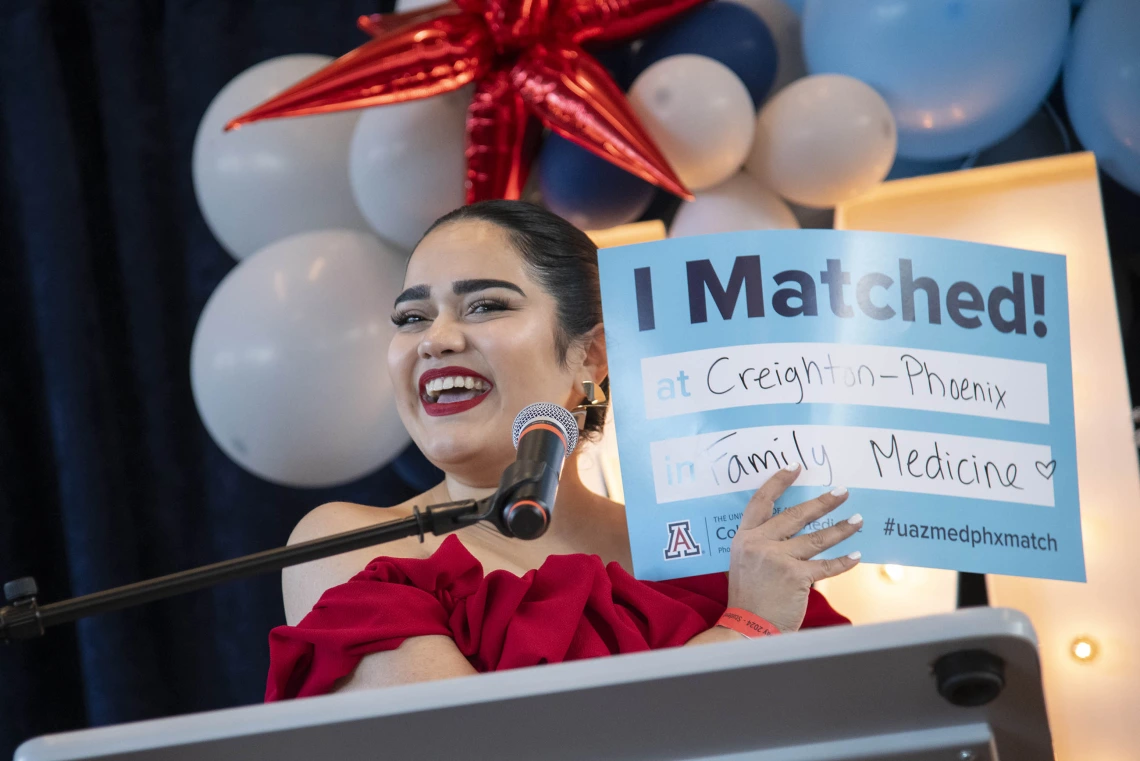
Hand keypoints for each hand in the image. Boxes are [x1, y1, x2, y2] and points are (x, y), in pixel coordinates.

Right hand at [726, 463, 861, 633]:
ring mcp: (778, 559)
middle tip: (842, 491)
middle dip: (822, 502)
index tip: (795, 467)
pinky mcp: (796, 577)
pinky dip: (843, 562)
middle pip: (796, 515)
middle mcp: (759, 543)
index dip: (778, 482)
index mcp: (744, 538)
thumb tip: (792, 529)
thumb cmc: (748, 598)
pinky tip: (856, 556)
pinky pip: (826, 566)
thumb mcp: (744, 563)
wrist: (746, 628)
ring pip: (817, 538)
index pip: (761, 502)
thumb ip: (762, 544)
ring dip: (841, 528)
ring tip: (858, 519)